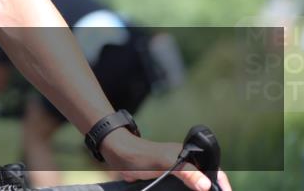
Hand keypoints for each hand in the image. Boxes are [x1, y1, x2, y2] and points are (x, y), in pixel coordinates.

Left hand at [101, 130, 232, 190]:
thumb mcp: (165, 163)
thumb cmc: (142, 155)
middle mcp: (186, 163)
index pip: (214, 170)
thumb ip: (186, 172)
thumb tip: (207, 185)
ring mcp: (177, 172)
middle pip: (207, 179)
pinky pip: (182, 189)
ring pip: (195, 186)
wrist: (119, 156)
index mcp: (190, 155)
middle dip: (212, 189)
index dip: (222, 184)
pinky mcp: (168, 179)